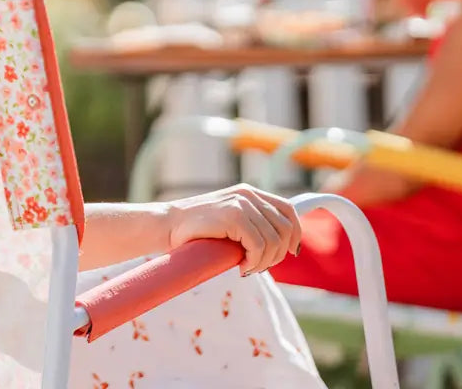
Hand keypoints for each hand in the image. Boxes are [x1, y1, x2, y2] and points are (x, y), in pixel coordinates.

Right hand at [164, 184, 301, 274]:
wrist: (166, 225)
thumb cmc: (194, 230)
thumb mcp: (228, 220)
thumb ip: (250, 224)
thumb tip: (278, 245)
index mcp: (249, 193)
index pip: (288, 211)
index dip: (295, 234)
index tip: (289, 252)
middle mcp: (248, 195)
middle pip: (285, 228)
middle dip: (278, 254)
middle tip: (259, 266)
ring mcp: (241, 204)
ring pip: (273, 241)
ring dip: (264, 261)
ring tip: (248, 268)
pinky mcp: (233, 216)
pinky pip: (259, 246)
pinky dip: (254, 261)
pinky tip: (241, 266)